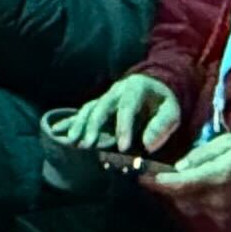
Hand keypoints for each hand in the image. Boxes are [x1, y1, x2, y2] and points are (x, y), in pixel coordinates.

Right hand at [67, 71, 182, 158]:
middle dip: (94, 125)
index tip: (123, 147)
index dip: (124, 126)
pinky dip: (70, 121)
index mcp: (136, 87)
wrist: (156, 84)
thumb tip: (148, 145)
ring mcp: (105, 96)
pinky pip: (83, 112)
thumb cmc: (164, 102)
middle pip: (102, 105)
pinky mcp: (99, 104)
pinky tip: (58, 130)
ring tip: (72, 141)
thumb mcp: (172, 111)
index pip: (127, 106)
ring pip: (89, 108)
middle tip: (88, 144)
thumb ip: (162, 126)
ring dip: (79, 124)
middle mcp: (116, 90)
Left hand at [149, 132, 230, 224]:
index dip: (161, 181)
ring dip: (179, 194)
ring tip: (175, 180)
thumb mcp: (229, 142)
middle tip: (149, 176)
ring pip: (189, 205)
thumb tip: (180, 166)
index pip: (183, 182)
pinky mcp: (224, 220)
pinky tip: (198, 189)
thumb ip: (202, 154)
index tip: (143, 175)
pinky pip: (201, 210)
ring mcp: (221, 212)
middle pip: (181, 197)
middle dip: (164, 187)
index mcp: (218, 175)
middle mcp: (217, 197)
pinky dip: (194, 200)